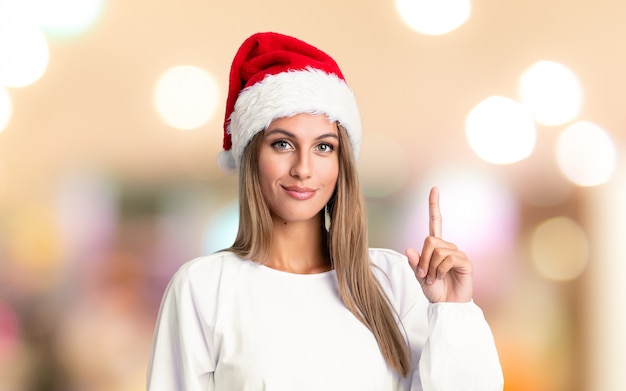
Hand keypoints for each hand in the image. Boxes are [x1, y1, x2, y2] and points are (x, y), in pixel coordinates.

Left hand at [406, 187, 472, 302]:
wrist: (447, 306)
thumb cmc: (435, 291)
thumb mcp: (419, 278)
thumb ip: (414, 264)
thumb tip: (409, 249)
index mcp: (436, 247)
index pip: (436, 222)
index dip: (434, 206)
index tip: (434, 189)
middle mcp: (448, 247)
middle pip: (430, 240)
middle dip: (423, 259)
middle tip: (424, 274)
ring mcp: (457, 254)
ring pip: (438, 251)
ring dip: (431, 268)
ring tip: (434, 279)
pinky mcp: (465, 263)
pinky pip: (448, 259)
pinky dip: (440, 270)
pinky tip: (441, 278)